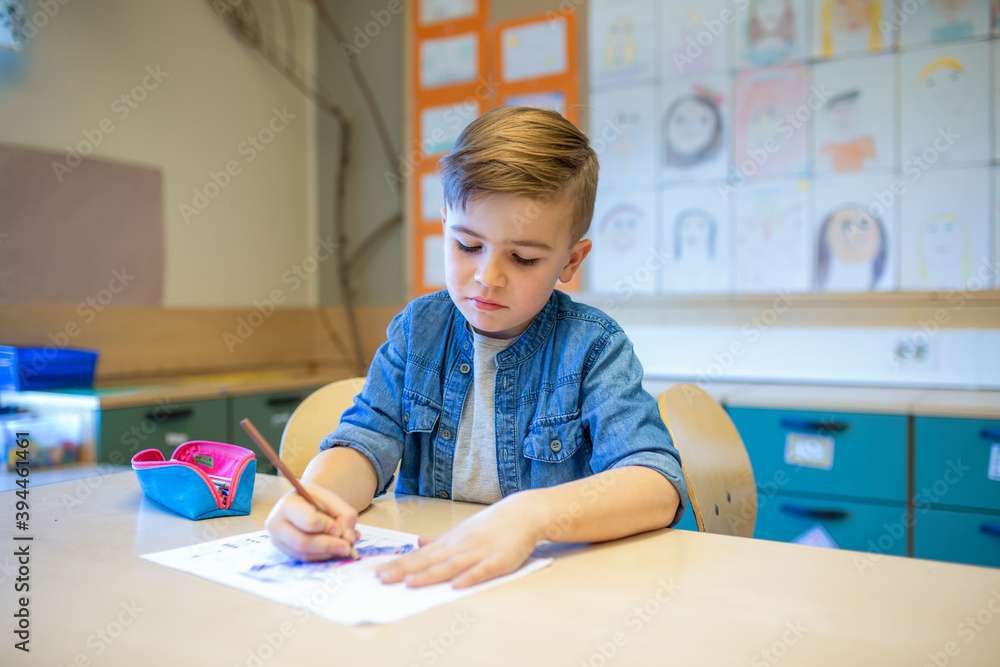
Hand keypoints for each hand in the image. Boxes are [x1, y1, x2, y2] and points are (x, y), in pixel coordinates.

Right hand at [265, 483, 359, 561]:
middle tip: (347, 547)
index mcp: (287, 504)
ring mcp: (277, 540)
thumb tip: (349, 539)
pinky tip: (332, 548)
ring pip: (304, 554)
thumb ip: (345, 516)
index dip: (327, 527)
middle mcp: (276, 523)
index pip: (309, 521)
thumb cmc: (317, 499)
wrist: (303, 502)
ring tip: (342, 545)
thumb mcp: (333, 500)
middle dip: (329, 545)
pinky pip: (305, 559)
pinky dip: (322, 555)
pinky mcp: (284, 551)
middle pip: (303, 542)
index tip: (339, 528)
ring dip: (327, 552)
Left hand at [376, 495, 539, 588]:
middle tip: (382, 579)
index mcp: (452, 541)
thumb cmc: (494, 523)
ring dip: (430, 575)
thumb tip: (419, 543)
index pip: (421, 556)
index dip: (400, 564)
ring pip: (451, 566)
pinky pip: (483, 570)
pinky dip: (470, 577)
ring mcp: (480, 552)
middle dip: (405, 570)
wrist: (524, 513)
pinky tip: (457, 585)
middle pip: (430, 561)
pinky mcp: (499, 560)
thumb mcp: (463, 529)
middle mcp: (461, 546)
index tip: (379, 572)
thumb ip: (441, 539)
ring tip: (411, 583)